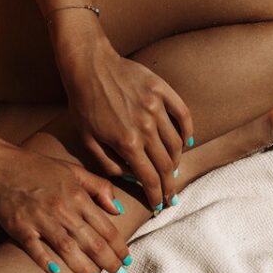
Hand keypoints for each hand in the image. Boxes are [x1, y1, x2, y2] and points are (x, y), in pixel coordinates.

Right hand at [0, 145, 129, 272]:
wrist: (0, 167)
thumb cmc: (38, 168)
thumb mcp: (73, 170)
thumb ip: (99, 187)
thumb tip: (118, 209)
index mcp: (77, 196)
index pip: (105, 226)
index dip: (118, 245)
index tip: (127, 259)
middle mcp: (62, 209)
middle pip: (91, 241)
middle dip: (108, 261)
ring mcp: (41, 220)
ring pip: (68, 248)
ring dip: (84, 267)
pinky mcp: (20, 227)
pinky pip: (35, 248)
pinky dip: (44, 260)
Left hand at [59, 39, 193, 212]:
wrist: (88, 66)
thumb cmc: (84, 104)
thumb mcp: (88, 140)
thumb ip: (110, 164)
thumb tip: (132, 178)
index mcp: (127, 142)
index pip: (150, 178)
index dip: (156, 196)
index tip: (159, 206)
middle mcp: (145, 126)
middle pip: (167, 165)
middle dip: (170, 185)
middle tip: (171, 196)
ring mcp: (156, 107)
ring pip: (177, 143)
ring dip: (177, 161)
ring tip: (173, 169)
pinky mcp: (162, 90)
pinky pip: (183, 115)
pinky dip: (188, 131)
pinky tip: (186, 141)